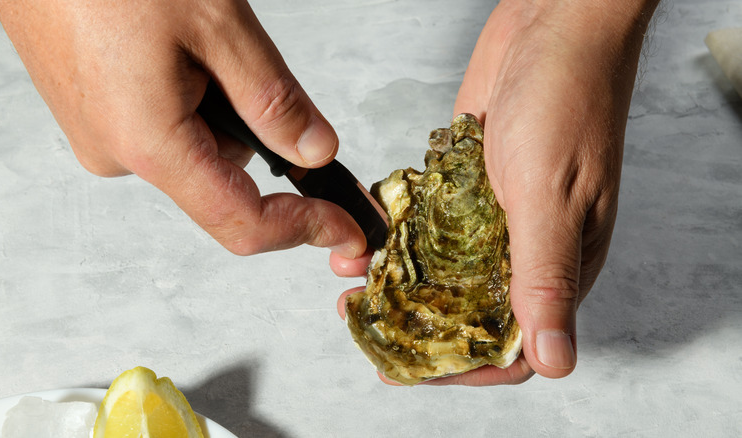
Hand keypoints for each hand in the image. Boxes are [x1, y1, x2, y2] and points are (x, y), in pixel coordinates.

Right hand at [0, 0, 366, 257]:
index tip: (345, 231)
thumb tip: (314, 151)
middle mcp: (116, 154)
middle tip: (245, 63)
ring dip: (217, 105)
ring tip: (193, 39)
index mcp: (149, 143)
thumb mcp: (217, 25)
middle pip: (222, 180)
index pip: (243, 222)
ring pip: (192, 148)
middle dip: (256, 134)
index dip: (304, 230)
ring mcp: (97, 134)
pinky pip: (160, 126)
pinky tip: (171, 48)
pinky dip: (186, 96)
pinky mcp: (90, 113)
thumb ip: (273, 99)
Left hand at [333, 0, 659, 383]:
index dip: (463, 366)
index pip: (513, 343)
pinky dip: (400, 231)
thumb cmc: (570, 100)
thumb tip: (555, 361)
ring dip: (401, 279)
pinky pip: (431, 220)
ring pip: (444, 266)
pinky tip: (368, 233)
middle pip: (469, 309)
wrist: (552, 25)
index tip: (409, 367)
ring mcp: (493, 213)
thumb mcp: (552, 198)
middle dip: (418, 324)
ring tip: (355, 281)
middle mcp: (525, 244)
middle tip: (368, 322)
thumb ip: (546, 278)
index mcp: (560, 261)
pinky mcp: (467, 180)